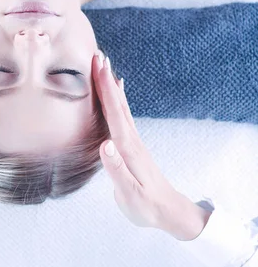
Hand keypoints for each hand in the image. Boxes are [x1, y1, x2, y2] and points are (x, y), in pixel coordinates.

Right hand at [93, 52, 207, 238]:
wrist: (168, 210)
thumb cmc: (146, 205)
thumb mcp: (130, 194)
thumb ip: (116, 170)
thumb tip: (105, 145)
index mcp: (127, 148)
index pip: (114, 112)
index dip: (105, 88)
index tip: (97, 66)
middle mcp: (131, 138)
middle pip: (118, 103)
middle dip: (107, 79)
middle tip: (97, 56)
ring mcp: (133, 139)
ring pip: (121, 105)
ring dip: (112, 84)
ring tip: (104, 66)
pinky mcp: (132, 144)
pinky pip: (123, 113)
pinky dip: (119, 97)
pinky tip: (118, 89)